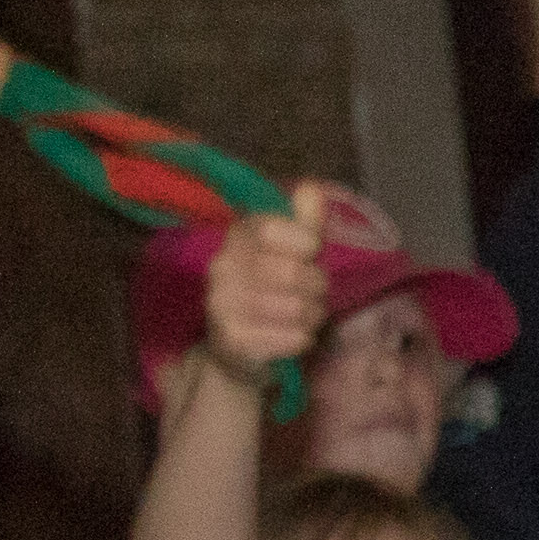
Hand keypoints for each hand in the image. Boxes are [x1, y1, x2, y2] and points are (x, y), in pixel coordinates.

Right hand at [204, 196, 333, 380]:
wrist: (236, 352)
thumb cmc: (272, 295)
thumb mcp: (290, 255)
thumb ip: (303, 224)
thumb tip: (312, 188)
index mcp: (236, 239)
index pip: (268, 228)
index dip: (302, 241)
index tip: (310, 252)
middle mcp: (222, 267)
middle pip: (294, 273)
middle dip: (316, 288)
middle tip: (309, 295)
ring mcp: (222, 304)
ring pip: (297, 308)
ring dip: (311, 317)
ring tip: (299, 318)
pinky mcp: (233, 340)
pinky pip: (292, 338)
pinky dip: (302, 340)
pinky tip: (289, 338)